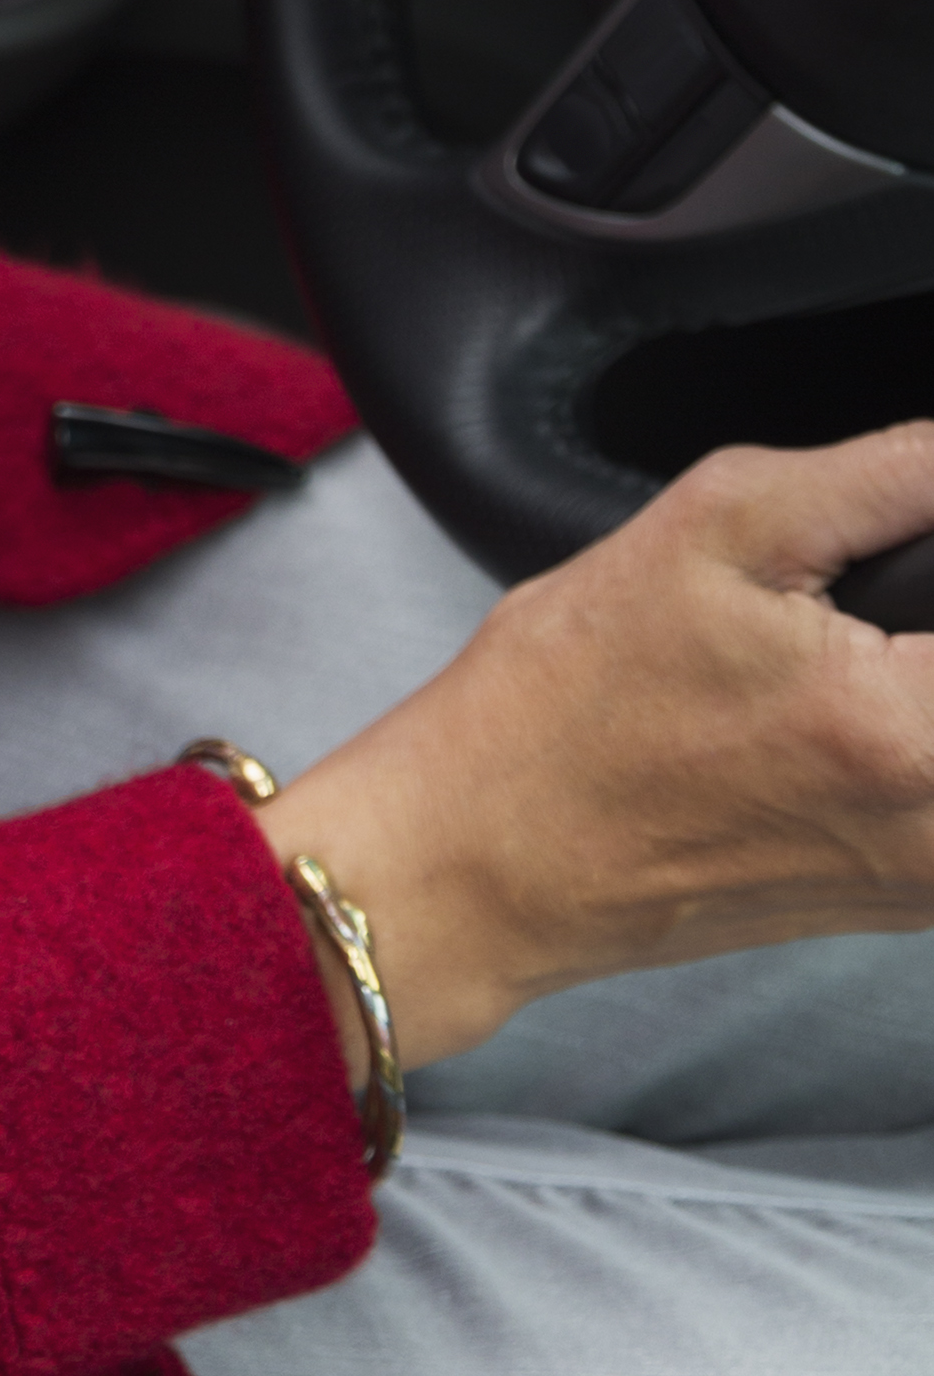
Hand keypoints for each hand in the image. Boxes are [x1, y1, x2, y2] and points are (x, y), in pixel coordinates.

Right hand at [253, 422, 933, 1075]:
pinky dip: (914, 733)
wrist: (486, 857)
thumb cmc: (566, 707)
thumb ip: (890, 473)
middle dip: (926, 618)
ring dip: (917, 667)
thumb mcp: (717, 525)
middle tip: (874, 592)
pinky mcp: (912, 903)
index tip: (899, 555)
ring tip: (844, 643)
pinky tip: (843, 699)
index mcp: (912, 732)